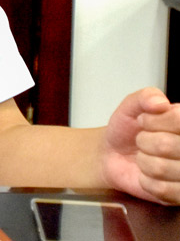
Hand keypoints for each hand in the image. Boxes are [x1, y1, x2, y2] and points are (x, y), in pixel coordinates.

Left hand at [101, 87, 179, 203]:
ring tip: (145, 158)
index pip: (178, 119)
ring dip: (144, 162)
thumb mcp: (131, 106)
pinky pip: (162, 189)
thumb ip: (145, 97)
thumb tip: (161, 103)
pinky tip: (147, 176)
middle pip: (168, 145)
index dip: (153, 121)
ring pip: (162, 168)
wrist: (114, 155)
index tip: (143, 122)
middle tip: (143, 142)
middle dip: (144, 142)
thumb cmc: (128, 129)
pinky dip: (146, 181)